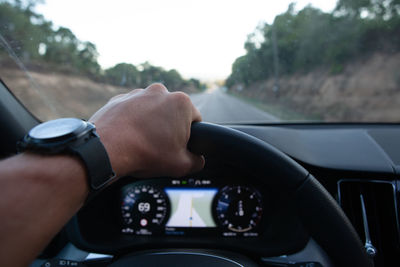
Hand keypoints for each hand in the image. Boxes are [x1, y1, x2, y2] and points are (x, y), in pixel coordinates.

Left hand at [90, 83, 204, 177]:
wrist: (105, 150)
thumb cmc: (144, 153)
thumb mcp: (182, 165)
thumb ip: (197, 161)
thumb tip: (197, 159)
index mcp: (181, 103)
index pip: (196, 120)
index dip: (190, 137)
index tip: (180, 147)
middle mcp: (160, 92)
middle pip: (172, 113)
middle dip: (169, 128)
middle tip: (161, 147)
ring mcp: (138, 93)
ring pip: (152, 111)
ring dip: (150, 124)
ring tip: (143, 143)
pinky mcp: (119, 99)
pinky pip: (132, 111)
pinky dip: (132, 122)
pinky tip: (129, 138)